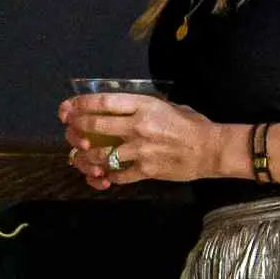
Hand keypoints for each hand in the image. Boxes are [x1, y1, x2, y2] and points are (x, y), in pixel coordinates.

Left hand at [58, 91, 233, 188]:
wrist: (211, 149)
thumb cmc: (190, 124)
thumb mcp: (166, 106)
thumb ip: (142, 107)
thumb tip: (122, 108)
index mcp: (143, 106)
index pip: (104, 102)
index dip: (81, 104)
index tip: (68, 108)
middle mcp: (138, 127)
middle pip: (96, 126)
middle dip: (77, 129)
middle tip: (69, 131)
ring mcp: (141, 150)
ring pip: (102, 155)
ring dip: (86, 158)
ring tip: (79, 158)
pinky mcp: (147, 170)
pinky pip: (120, 175)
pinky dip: (108, 176)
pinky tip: (103, 175)